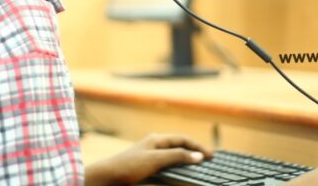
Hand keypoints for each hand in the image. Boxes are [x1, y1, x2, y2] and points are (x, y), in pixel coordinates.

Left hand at [84, 134, 211, 185]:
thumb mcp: (155, 160)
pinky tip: (179, 176)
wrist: (106, 178)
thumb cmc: (128, 166)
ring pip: (173, 158)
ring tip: (197, 168)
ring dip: (185, 162)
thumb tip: (197, 155)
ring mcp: (149, 158)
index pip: (183, 139)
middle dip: (194, 153)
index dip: (198, 146)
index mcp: (156, 140)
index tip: (211, 156)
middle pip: (179, 147)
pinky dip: (176, 170)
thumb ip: (176, 156)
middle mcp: (153, 147)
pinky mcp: (145, 170)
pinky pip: (165, 168)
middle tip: (208, 161)